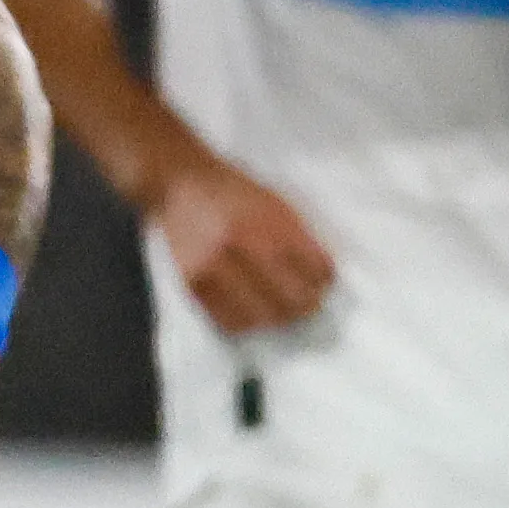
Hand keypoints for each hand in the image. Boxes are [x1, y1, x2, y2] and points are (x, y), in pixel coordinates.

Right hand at [145, 153, 335, 333]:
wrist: (183, 184)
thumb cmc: (236, 192)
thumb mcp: (277, 203)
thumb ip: (300, 237)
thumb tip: (321, 275)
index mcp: (273, 221)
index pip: (316, 268)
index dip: (325, 281)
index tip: (324, 285)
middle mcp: (245, 245)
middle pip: (293, 297)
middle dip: (306, 306)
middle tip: (308, 305)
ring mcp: (216, 266)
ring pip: (262, 316)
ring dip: (277, 319)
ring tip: (280, 312)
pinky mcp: (193, 282)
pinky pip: (229, 320)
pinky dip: (246, 323)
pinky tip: (251, 314)